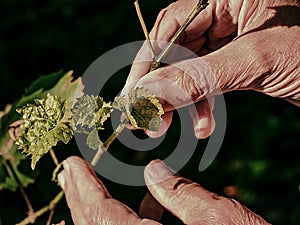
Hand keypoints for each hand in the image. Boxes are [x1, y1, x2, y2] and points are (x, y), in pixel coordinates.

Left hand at [58, 156, 269, 224]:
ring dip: (97, 210)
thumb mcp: (222, 220)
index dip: (83, 189)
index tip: (70, 165)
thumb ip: (182, 195)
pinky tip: (137, 209)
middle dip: (80, 199)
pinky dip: (125, 221)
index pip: (100, 217)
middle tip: (68, 172)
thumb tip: (153, 170)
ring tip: (87, 186)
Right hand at [124, 0, 299, 137]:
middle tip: (147, 122)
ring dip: (181, 103)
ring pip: (188, 72)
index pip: (168, 29)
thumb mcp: (254, 60)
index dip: (147, 64)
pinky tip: (204, 126)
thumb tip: (148, 92)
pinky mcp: (235, 62)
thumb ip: (198, 75)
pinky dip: (202, 106)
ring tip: (177, 130)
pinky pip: (206, 83)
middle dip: (161, 90)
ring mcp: (227, 40)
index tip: (133, 97)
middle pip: (174, 52)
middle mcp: (221, 15)